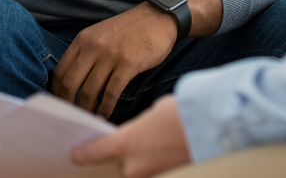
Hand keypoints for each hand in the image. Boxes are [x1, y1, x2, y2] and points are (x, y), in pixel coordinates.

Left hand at [52, 3, 177, 117]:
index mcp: (82, 40)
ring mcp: (110, 55)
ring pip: (90, 90)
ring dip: (87, 109)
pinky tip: (105, 116)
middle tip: (71, 118)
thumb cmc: (128, 31)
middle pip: (71, 82)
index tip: (59, 105)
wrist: (156, 18)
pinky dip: (106, 107)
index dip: (57, 91)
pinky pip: (111, 92)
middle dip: (68, 103)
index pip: (61, 70)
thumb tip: (75, 82)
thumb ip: (86, 53)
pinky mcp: (128, 64)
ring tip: (87, 120)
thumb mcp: (99, 35)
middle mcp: (92, 47)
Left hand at [71, 95, 191, 176]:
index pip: (93, 152)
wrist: (213, 128)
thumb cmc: (181, 114)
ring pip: (134, 173)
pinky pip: (151, 173)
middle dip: (118, 161)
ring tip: (146, 150)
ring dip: (136, 165)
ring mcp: (151, 176)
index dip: (82, 154)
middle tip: (120, 151)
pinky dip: (151, 167)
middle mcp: (134, 166)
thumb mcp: (152, 115)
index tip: (73, 157)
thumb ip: (138, 128)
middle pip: (116, 168)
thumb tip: (138, 135)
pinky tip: (157, 156)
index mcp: (125, 143)